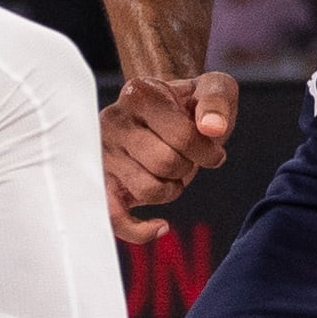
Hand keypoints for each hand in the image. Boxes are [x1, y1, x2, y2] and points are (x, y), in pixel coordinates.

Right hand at [103, 71, 236, 240]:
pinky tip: (161, 226)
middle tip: (185, 157)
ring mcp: (102, 153)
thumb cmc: (189, 103)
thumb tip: (213, 128)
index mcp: (140, 94)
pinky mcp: (100, 182)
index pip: (182, 136)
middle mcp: (113, 120)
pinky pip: (114, 217)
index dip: (207, 150)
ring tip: (170, 172)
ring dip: (172, 189)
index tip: (212, 148)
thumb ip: (217, 100)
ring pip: (147, 190)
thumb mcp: (213, 87)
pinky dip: (139, 230)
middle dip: (187, 167)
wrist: (161, 112)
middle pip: (165, 164)